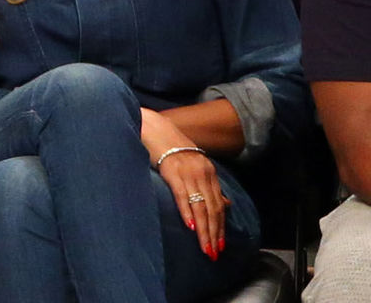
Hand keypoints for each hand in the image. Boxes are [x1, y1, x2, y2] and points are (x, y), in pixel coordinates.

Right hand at [140, 109, 228, 261]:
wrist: (154, 126)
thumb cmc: (169, 146)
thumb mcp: (193, 164)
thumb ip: (207, 184)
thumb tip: (225, 204)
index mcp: (208, 172)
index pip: (218, 205)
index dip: (220, 226)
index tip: (220, 244)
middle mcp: (202, 172)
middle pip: (212, 209)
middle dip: (214, 233)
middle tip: (215, 252)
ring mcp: (188, 172)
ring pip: (200, 206)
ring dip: (204, 230)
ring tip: (206, 247)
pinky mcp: (172, 171)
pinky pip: (182, 195)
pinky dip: (187, 212)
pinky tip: (190, 227)